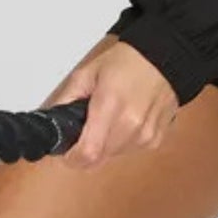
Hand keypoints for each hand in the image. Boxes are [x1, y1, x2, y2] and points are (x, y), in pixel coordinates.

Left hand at [41, 38, 180, 168]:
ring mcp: (145, 134)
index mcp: (110, 105)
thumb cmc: (128, 62)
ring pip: (113, 156)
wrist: (164, 59)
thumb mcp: (87, 73)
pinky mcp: (155, 139)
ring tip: (110, 118)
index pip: (88, 153)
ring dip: (106, 144)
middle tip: (87, 128)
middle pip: (99, 158)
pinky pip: (130, 150)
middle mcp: (130, 124)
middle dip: (87, 148)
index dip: (72, 159)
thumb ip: (66, 99)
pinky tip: (126, 120)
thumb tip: (52, 119)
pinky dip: (123, 141)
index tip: (67, 153)